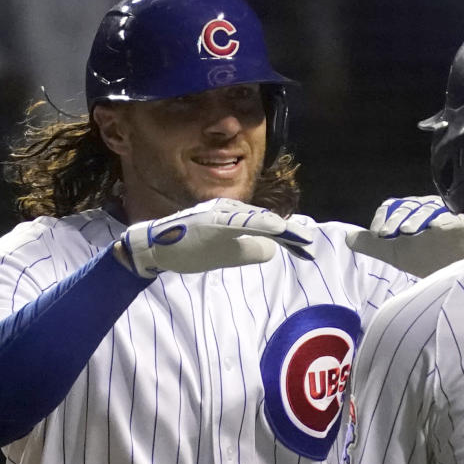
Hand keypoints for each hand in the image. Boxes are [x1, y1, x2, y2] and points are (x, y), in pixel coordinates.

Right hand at [119, 197, 313, 277]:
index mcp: (234, 219)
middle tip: (309, 244)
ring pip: (254, 219)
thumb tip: (272, 249)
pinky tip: (274, 228)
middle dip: (289, 233)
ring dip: (278, 227)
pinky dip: (257, 224)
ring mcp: (218, 215)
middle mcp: (228, 211)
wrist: (154, 247)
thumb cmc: (188, 248)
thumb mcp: (225, 253)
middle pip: (265, 221)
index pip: (266, 226)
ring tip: (298, 237)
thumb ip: (248, 249)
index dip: (289, 236)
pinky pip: (237, 222)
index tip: (307, 248)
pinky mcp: (209, 222)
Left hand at [346, 196, 463, 275]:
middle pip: (407, 206)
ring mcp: (445, 212)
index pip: (393, 206)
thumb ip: (371, 244)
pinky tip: (433, 230)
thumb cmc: (427, 259)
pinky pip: (449, 215)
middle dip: (395, 220)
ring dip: (414, 219)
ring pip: (426, 208)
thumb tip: (346, 238)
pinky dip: (440, 220)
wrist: (459, 273)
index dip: (383, 218)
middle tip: (386, 236)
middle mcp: (426, 209)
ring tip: (406, 234)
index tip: (378, 235)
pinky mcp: (463, 220)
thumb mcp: (394, 252)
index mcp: (410, 213)